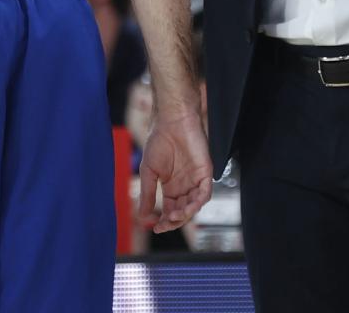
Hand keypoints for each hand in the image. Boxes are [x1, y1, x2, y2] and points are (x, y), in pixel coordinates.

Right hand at [137, 112, 212, 232]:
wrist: (170, 121)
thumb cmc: (158, 141)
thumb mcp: (148, 172)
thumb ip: (148, 194)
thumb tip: (143, 217)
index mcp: (171, 188)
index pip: (171, 211)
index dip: (165, 222)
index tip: (156, 228)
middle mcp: (185, 186)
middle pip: (183, 211)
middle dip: (175, 220)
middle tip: (165, 223)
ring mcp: (196, 179)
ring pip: (195, 204)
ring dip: (186, 214)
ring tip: (175, 216)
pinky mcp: (205, 171)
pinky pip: (206, 191)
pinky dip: (199, 201)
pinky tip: (189, 207)